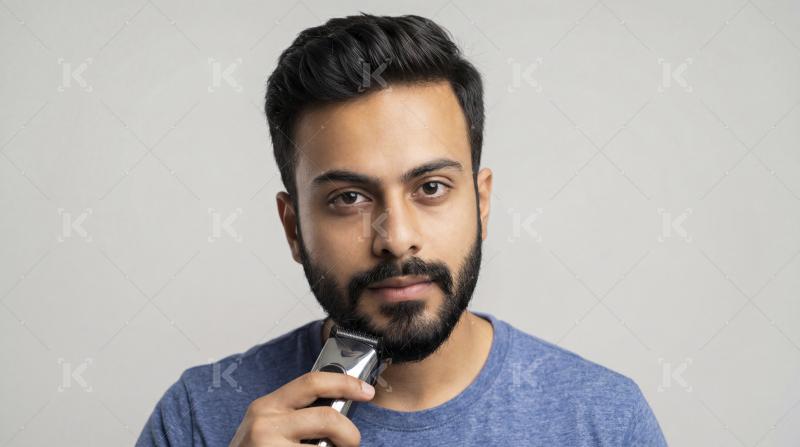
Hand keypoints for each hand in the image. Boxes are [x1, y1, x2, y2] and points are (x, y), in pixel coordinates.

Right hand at [228, 370, 374, 446]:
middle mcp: (265, 424)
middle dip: (350, 434)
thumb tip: (340, 405)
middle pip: (327, 418)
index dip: (345, 383)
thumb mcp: (269, 426)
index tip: (366, 392)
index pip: (312, 382)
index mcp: (266, 406)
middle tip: (351, 444)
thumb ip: (296, 414)